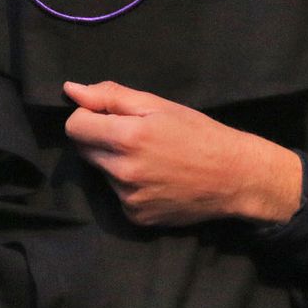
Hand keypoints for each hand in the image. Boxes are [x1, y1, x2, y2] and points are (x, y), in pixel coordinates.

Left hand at [63, 81, 302, 227]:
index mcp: (127, 137)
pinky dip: (129, 187)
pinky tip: (156, 180)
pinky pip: (118, 196)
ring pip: (102, 173)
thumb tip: (71, 90)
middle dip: (100, 139)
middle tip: (134, 136)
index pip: (74, 127)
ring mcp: (129, 198)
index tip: (109, 116)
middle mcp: (123, 171)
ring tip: (151, 159)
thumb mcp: (159, 105)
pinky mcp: (137, 218)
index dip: (87, 117)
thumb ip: (111, 97)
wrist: (236, 177)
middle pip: (84, 150)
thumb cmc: (199, 134)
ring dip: (116, 163)